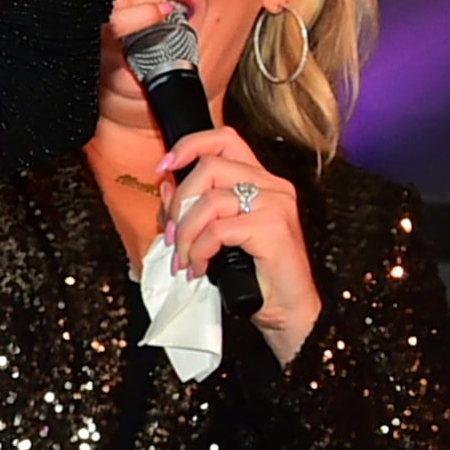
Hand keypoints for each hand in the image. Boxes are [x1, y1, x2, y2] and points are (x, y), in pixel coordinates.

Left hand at [156, 124, 320, 361]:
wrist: (286, 310)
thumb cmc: (251, 274)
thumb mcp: (213, 236)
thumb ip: (191, 208)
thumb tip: (165, 185)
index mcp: (260, 180)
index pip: (224, 139)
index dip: (189, 146)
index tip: (163, 168)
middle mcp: (272, 186)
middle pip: (209, 166)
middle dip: (178, 202)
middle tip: (172, 236)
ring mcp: (276, 205)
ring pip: (210, 200)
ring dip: (186, 233)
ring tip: (185, 259)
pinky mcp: (273, 228)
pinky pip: (219, 229)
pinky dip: (200, 250)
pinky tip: (200, 268)